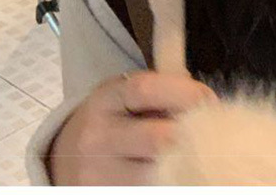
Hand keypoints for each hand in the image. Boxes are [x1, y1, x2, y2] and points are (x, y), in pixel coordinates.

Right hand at [48, 71, 218, 184]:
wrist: (64, 158)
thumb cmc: (112, 120)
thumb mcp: (124, 95)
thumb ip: (160, 91)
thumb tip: (205, 100)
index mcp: (105, 100)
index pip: (145, 90)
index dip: (184, 92)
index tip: (207, 98)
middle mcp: (96, 138)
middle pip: (157, 139)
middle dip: (191, 135)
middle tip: (210, 133)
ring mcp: (97, 176)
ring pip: (158, 175)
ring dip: (185, 165)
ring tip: (197, 156)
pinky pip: (148, 191)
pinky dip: (171, 183)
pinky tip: (180, 175)